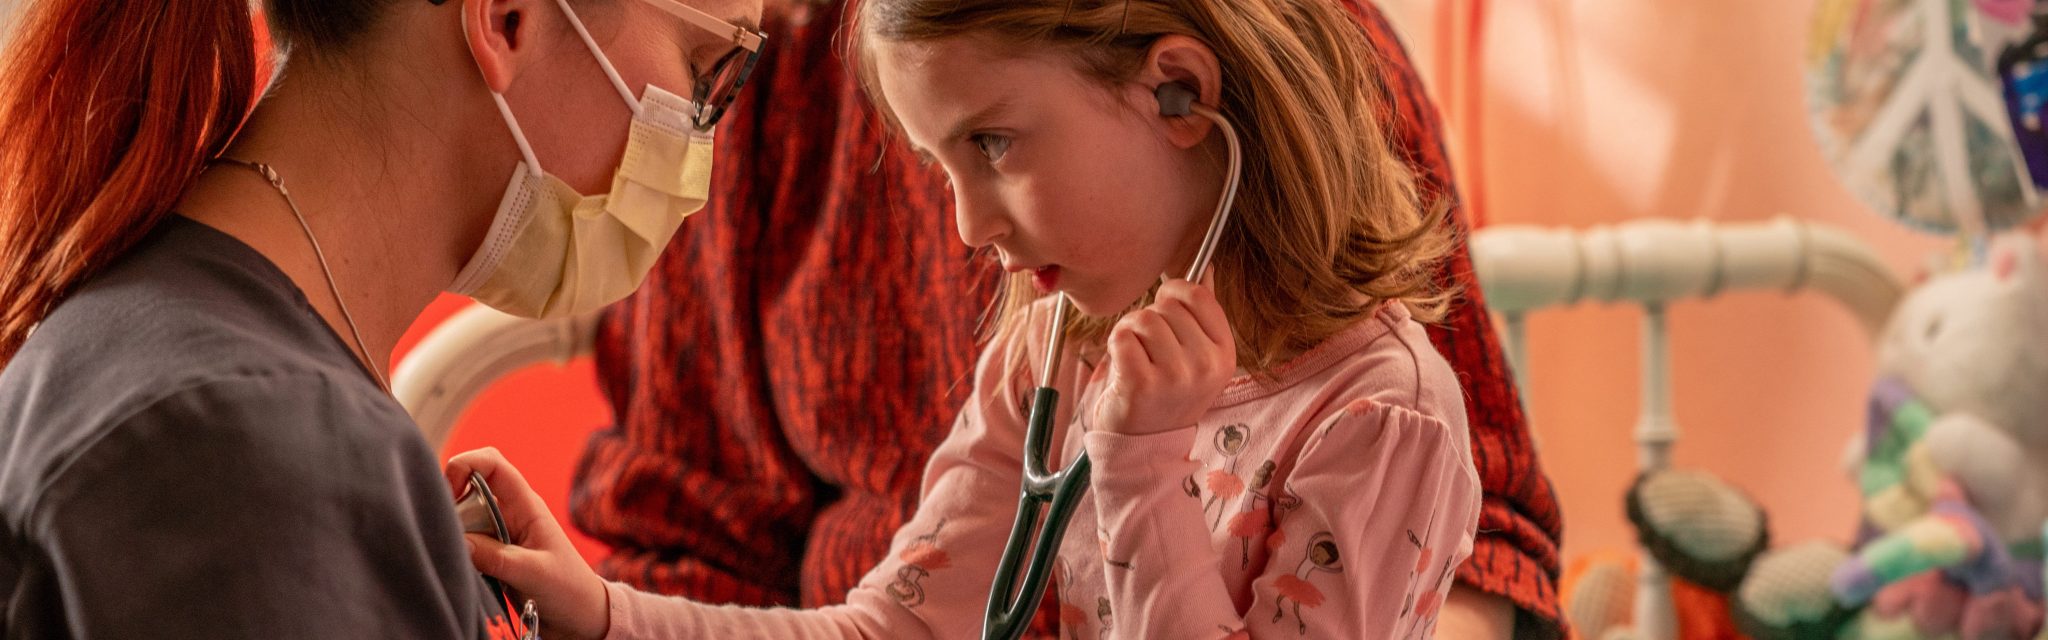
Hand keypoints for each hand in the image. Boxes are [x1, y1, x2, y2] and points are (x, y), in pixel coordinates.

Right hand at [444, 447, 610, 639]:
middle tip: (443, 535)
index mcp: (526, 506)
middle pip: (467, 489)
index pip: (492, 463)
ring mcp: (498, 534)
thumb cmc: (569, 589)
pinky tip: (455, 567)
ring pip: (461, 518)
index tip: (448, 493)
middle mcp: (509, 514)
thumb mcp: (533, 573)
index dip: (466, 465)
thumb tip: (455, 541)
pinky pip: (463, 543)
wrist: (580, 617)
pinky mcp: (490, 555)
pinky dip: (454, 550)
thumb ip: (495, 557)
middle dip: (449, 505)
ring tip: (450, 556)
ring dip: (450, 532)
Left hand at [1093, 277, 1235, 435]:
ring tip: (1135, 357)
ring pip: (1143, 318)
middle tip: (1148, 348)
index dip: (1175, 292)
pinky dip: (1116, 345)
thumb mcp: (1197, 357)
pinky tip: (1123, 366)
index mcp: (1224, 354)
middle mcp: (1205, 366)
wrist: (1146, 445)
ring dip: (1130, 331)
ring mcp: (1175, 377)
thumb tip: (1206, 269)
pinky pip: (1122, 336)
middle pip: (1167, 306)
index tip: (1165, 305)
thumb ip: (1203, 313)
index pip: (1199, 295)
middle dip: (1150, 317)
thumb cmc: (1167, 394)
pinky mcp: (1142, 384)